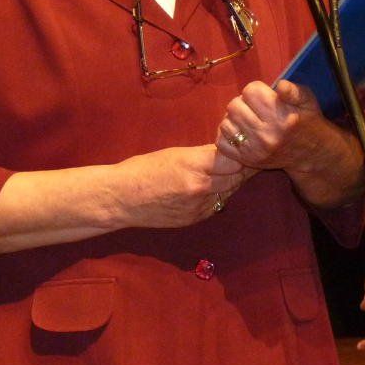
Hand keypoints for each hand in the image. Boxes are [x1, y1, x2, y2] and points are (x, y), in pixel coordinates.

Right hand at [115, 144, 252, 228]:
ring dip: (231, 181)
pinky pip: (217, 204)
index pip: (233, 160)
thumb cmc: (143, 169)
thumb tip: (226, 150)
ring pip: (229, 192)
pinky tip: (214, 186)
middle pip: (236, 177)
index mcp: (194, 166)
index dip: (238, 153)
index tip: (240, 146)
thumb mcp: (175, 154)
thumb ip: (203, 154)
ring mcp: (199, 207)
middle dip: (240, 167)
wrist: (121, 199)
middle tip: (243, 157)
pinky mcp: (195, 219)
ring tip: (230, 170)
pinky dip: (219, 195)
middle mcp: (200, 188)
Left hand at [214, 80, 325, 171]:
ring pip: (225, 123)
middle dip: (243, 103)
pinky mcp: (247, 160)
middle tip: (254, 108)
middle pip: (234, 106)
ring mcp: (255, 149)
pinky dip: (228, 135)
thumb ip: (294, 91)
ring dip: (234, 119)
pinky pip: (222, 142)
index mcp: (281, 117)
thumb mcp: (307, 101)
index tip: (264, 97)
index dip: (256, 90)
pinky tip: (241, 133)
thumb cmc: (306, 122)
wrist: (310, 154)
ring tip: (248, 120)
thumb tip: (280, 85)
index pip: (250, 91)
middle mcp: (266, 135)